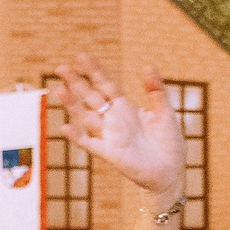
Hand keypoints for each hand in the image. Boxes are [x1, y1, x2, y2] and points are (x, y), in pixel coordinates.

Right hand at [56, 53, 187, 199]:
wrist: (171, 172)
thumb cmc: (169, 144)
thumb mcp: (165, 113)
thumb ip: (156, 91)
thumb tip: (148, 66)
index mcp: (127, 107)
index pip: (106, 85)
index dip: (95, 71)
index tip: (83, 56)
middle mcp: (114, 119)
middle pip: (91, 97)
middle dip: (77, 82)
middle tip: (61, 67)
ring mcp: (110, 135)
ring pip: (86, 116)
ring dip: (72, 104)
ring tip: (59, 90)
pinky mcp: (110, 153)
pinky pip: (89, 144)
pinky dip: (77, 137)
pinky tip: (65, 128)